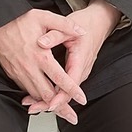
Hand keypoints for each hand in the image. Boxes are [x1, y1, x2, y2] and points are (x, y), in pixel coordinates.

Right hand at [0, 9, 88, 123]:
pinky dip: (36, 97)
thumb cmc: (18, 19)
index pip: (60, 78)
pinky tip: (43, 100)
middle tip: (72, 117)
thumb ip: (65, 25)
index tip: (82, 98)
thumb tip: (82, 31)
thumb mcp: (44, 17)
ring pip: (36, 95)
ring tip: (60, 112)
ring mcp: (19, 73)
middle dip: (61, 108)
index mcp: (41, 56)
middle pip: (48, 95)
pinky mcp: (12, 74)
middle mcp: (30, 68)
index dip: (73, 90)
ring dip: (48, 105)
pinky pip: (26, 90)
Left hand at [22, 0, 121, 118]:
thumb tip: (41, 42)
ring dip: (50, 100)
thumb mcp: (70, 26)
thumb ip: (55, 35)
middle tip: (33, 108)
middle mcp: (81, 69)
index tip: (49, 104)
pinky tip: (39, 96)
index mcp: (80, 59)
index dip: (60, 97)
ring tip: (33, 106)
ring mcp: (79, 72)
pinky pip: (65, 87)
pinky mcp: (75, 72)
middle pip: (67, 94)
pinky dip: (53, 93)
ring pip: (65, 92)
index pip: (71, 84)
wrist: (99, 22)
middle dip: (51, 104)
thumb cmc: (86, 24)